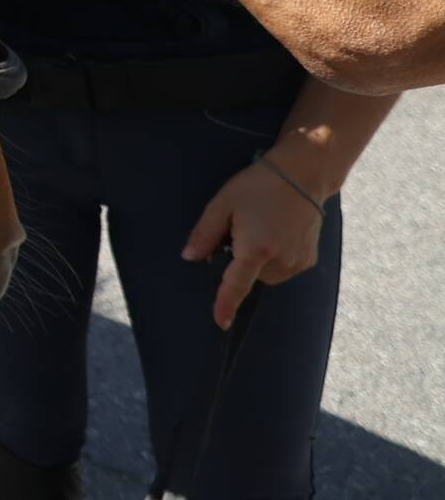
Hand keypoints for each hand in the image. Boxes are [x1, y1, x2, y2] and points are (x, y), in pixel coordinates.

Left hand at [184, 158, 327, 327]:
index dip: (225, 305)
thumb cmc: (257, 186)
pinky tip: (277, 233)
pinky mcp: (310, 259)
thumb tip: (189, 257)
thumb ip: (205, 234)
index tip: (220, 323)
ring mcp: (298, 262)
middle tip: (242, 230)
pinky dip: (276, 259)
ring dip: (259, 261)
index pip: (235, 285)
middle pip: (250, 277)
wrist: (303, 176)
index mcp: (256, 249)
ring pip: (267, 275)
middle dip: (240, 262)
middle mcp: (280, 261)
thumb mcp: (223, 205)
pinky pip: (284, 269)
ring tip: (262, 228)